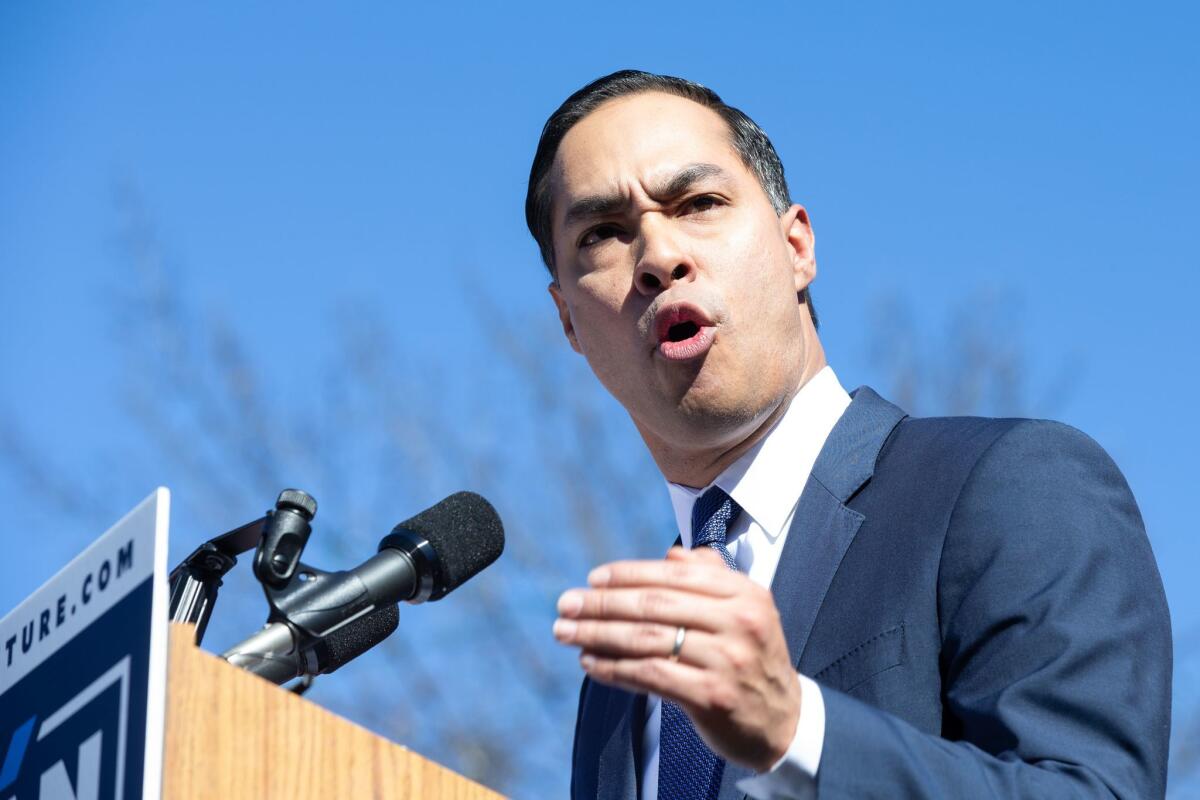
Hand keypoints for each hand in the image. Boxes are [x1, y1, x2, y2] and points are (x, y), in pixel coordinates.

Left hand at [553, 546, 801, 771]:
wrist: (783, 720)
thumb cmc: (752, 658)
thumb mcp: (744, 611)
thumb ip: (711, 578)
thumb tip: (669, 556)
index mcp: (745, 593)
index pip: (674, 575)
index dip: (629, 574)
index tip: (592, 578)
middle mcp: (739, 622)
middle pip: (656, 605)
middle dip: (603, 603)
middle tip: (565, 604)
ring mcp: (727, 660)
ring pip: (647, 639)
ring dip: (598, 634)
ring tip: (565, 632)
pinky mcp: (712, 696)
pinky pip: (650, 675)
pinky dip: (613, 668)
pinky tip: (589, 663)